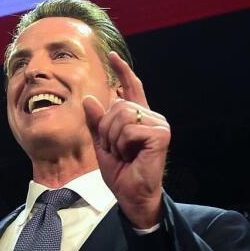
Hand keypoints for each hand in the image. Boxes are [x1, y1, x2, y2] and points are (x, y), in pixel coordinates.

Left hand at [82, 52, 169, 228]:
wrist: (131, 194)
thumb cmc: (120, 172)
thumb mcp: (101, 144)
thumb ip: (96, 123)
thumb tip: (89, 98)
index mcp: (138, 117)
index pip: (131, 88)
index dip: (122, 71)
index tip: (112, 55)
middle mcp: (151, 116)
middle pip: (118, 105)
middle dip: (106, 129)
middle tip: (114, 149)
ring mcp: (159, 124)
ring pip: (122, 115)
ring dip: (113, 138)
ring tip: (123, 153)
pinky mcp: (161, 134)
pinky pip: (129, 129)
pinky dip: (122, 144)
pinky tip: (131, 155)